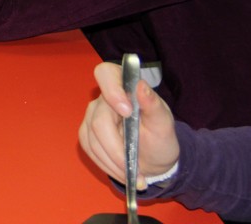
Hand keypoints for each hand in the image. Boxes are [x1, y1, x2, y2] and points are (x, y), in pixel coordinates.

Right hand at [79, 62, 179, 187]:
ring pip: (92, 139)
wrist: (154, 159)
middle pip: (99, 121)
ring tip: (134, 175)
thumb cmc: (160, 138)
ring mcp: (91, 116)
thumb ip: (153, 104)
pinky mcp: (86, 133)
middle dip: (117, 149)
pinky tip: (121, 171)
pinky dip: (106, 165)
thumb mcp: (164, 124)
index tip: (127, 112)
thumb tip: (141, 85)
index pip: (105, 74)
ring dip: (113, 162)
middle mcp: (103, 98)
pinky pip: (89, 149)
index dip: (111, 91)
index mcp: (123, 86)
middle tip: (136, 168)